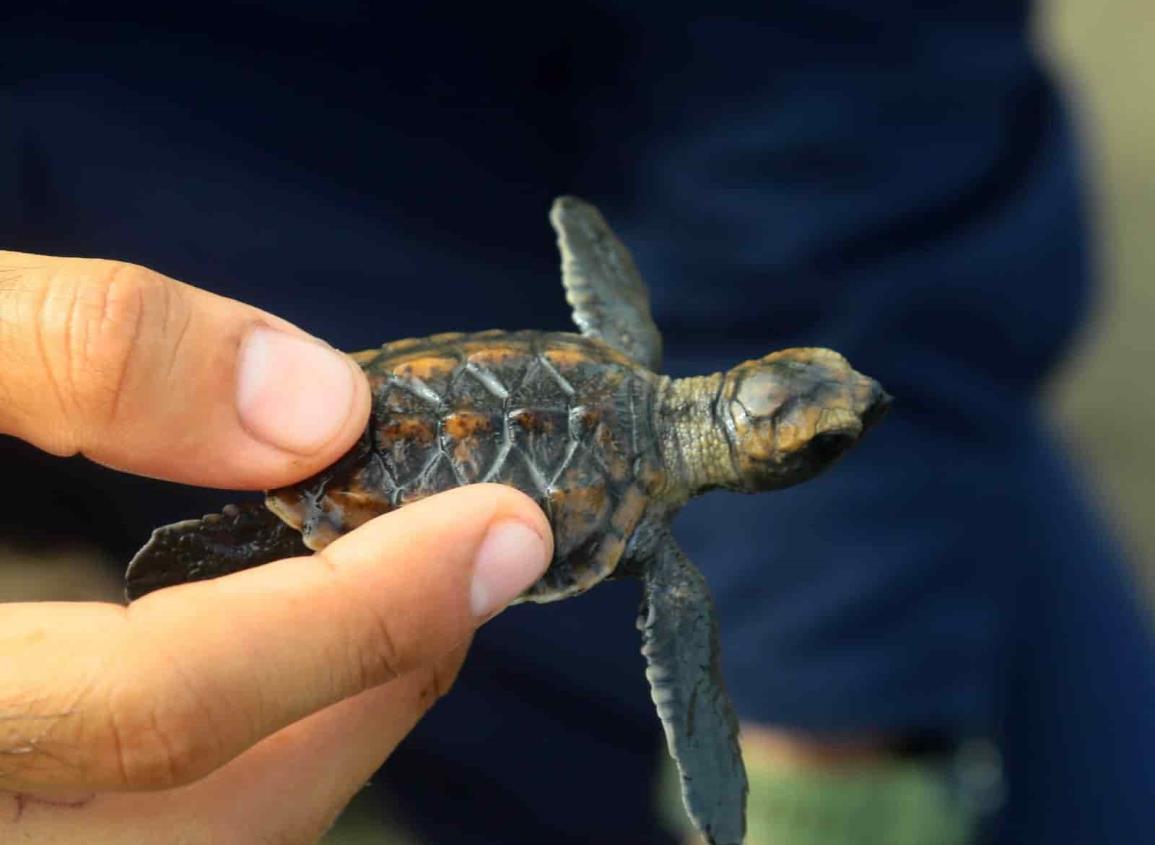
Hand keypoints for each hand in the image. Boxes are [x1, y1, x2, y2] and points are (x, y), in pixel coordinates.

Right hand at [0, 252, 552, 842]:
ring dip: (340, 722)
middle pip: (210, 819)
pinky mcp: (17, 813)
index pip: (160, 715)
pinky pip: (168, 832)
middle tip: (471, 552)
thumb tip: (314, 402)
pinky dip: (265, 753)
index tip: (503, 526)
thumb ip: (75, 353)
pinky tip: (293, 648)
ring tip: (402, 584)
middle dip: (380, 678)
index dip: (361, 614)